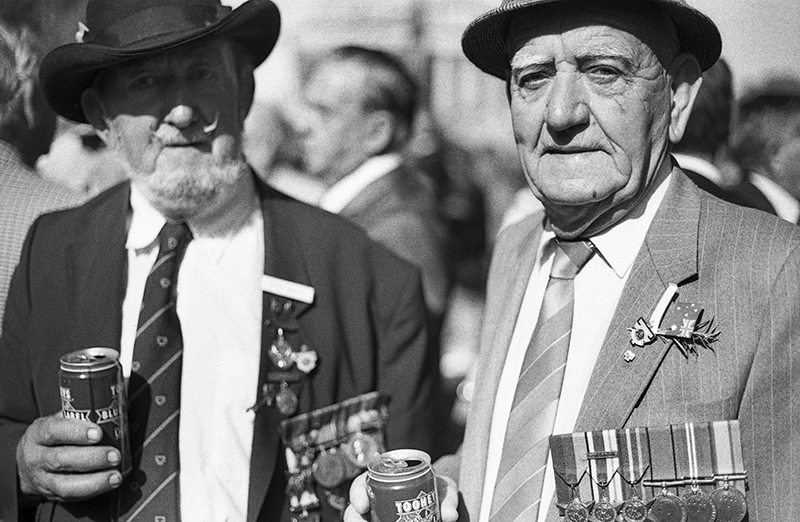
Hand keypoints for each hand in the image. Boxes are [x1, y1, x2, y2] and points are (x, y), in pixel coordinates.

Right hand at [17, 412, 122, 501]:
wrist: (28, 464)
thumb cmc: (53, 437)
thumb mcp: (59, 421)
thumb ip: (82, 414)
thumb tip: (118, 403)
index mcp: (39, 433)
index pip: (54, 431)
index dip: (77, 432)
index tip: (98, 433)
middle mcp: (36, 457)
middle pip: (61, 459)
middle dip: (92, 458)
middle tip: (114, 455)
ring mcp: (42, 478)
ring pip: (65, 483)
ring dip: (95, 480)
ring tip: (115, 474)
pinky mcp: (51, 494)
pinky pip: (71, 496)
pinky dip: (93, 490)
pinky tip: (109, 483)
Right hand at [344, 471, 458, 520]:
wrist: (441, 507)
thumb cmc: (438, 492)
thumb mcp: (444, 490)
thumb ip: (448, 499)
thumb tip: (450, 516)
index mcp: (384, 482)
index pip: (361, 484)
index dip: (357, 494)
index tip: (362, 506)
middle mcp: (376, 501)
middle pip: (355, 510)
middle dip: (353, 517)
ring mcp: (379, 516)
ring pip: (360, 521)